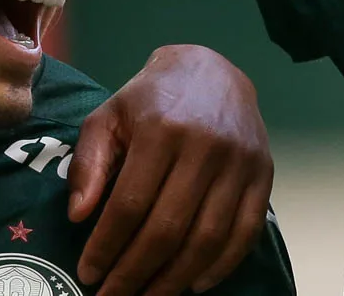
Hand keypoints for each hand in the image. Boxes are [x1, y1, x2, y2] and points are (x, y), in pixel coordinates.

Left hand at [69, 45, 273, 295]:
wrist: (212, 70)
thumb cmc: (151, 98)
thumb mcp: (108, 116)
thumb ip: (89, 162)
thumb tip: (79, 215)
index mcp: (162, 129)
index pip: (130, 204)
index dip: (106, 246)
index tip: (88, 273)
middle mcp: (206, 146)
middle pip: (168, 228)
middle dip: (135, 272)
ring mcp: (240, 162)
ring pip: (208, 238)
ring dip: (175, 279)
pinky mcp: (264, 174)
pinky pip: (246, 232)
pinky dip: (221, 266)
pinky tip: (193, 284)